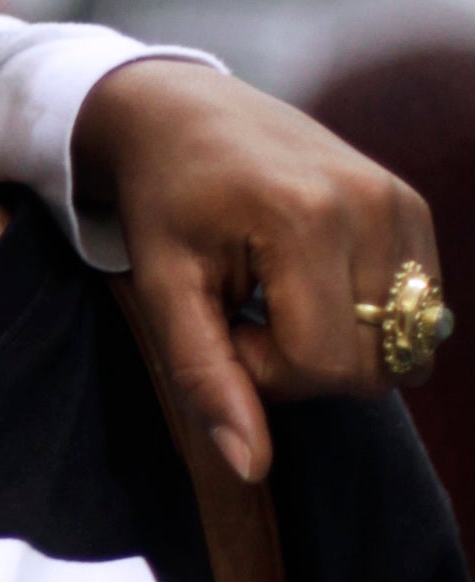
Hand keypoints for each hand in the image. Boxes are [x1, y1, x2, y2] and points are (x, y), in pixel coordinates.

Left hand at [78, 59, 439, 484]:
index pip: (322, 365)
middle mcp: (370, 204)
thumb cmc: (165, 203)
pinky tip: (313, 280)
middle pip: (369, 365)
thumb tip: (252, 469)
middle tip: (248, 310)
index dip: (266, 370)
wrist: (185, 112)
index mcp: (306, 218)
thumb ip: (207, 379)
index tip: (222, 324)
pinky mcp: (414, 207)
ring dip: (335, 341)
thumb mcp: (165, 290)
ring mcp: (402, 202)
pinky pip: (415, 313)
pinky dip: (366, 318)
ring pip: (399, 347)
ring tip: (278, 292)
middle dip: (302, 362)